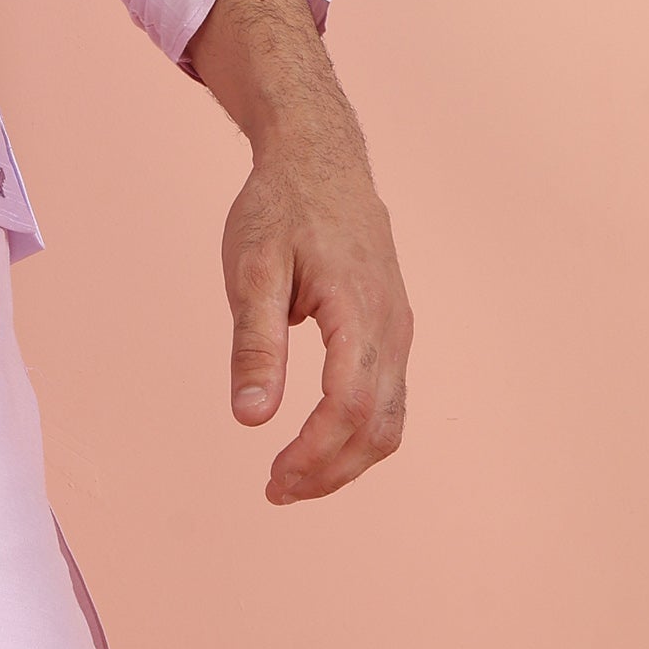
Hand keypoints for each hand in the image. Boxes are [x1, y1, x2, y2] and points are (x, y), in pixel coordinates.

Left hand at [188, 0, 412, 503]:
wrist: (320, 157)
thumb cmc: (280, 207)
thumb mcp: (252, 267)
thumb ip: (254, 344)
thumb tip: (251, 418)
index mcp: (358, 314)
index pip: (348, 408)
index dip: (314, 455)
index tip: (273, 480)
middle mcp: (391, 328)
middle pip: (377, 426)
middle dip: (331, 471)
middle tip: (277, 491)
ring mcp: (398, 328)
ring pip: (391, 418)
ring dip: (348, 459)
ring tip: (294, 477)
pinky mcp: (392, 327)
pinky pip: (390, 396)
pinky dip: (360, 431)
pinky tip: (320, 439)